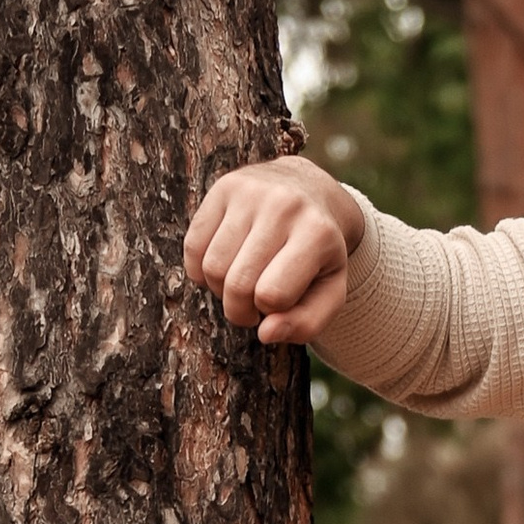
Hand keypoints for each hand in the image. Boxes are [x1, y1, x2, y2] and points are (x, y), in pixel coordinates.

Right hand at [185, 157, 366, 348]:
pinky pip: (193, 246)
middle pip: (238, 284)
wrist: (308, 191)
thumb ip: (306, 323)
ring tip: (240, 285)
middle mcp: (284, 206)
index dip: (268, 313)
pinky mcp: (223, 188)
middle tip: (252, 306)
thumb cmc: (318, 253)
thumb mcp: (330, 291)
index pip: (273, 295)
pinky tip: (222, 268)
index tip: (276, 307)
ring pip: (212, 267)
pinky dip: (200, 270)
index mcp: (318, 233)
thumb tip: (266, 335)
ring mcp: (251, 193)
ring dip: (219, 291)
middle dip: (240, 310)